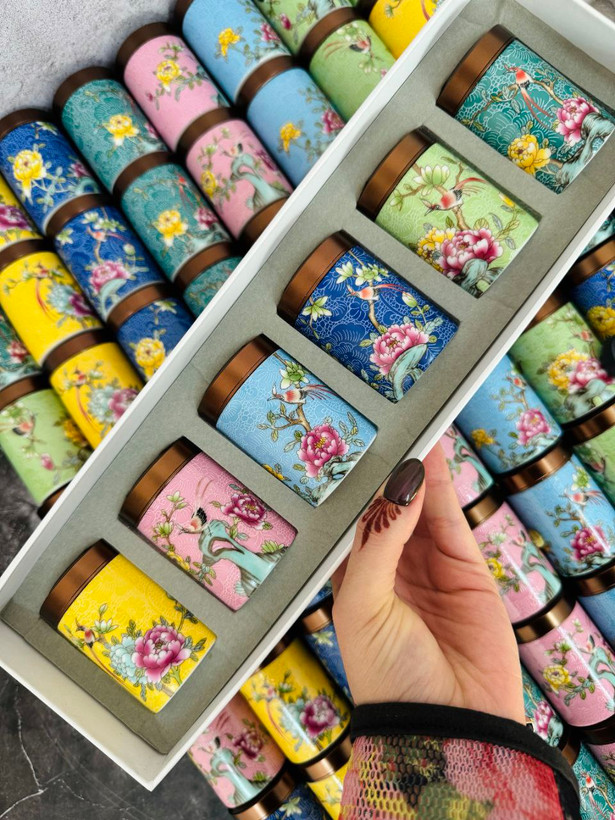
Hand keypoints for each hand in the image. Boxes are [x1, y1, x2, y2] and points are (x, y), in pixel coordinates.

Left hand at [332, 443, 524, 723]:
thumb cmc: (388, 675)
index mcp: (355, 578)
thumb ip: (378, 541)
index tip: (354, 450)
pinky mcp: (464, 567)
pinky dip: (439, 486)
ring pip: (420, 505)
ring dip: (415, 470)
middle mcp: (391, 568)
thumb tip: (398, 487)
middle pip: (388, 507)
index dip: (358, 488)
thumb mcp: (362, 603)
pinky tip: (429, 458)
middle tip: (387, 428)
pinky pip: (448, 517)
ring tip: (411, 429)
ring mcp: (428, 566)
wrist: (447, 724)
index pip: (355, 521)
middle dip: (387, 472)